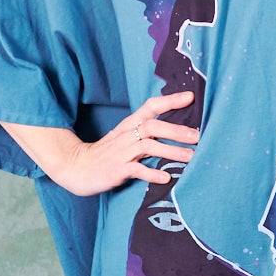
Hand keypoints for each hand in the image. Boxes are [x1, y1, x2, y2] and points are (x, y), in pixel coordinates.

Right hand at [52, 89, 200, 196]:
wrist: (76, 166)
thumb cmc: (107, 153)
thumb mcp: (125, 138)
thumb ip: (146, 133)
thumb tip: (176, 130)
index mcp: (130, 125)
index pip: (151, 106)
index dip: (170, 100)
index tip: (191, 97)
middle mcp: (127, 135)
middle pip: (153, 126)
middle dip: (177, 130)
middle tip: (198, 136)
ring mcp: (121, 152)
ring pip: (148, 147)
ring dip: (171, 152)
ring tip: (191, 157)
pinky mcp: (116, 169)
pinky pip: (136, 170)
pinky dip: (152, 173)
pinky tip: (166, 178)